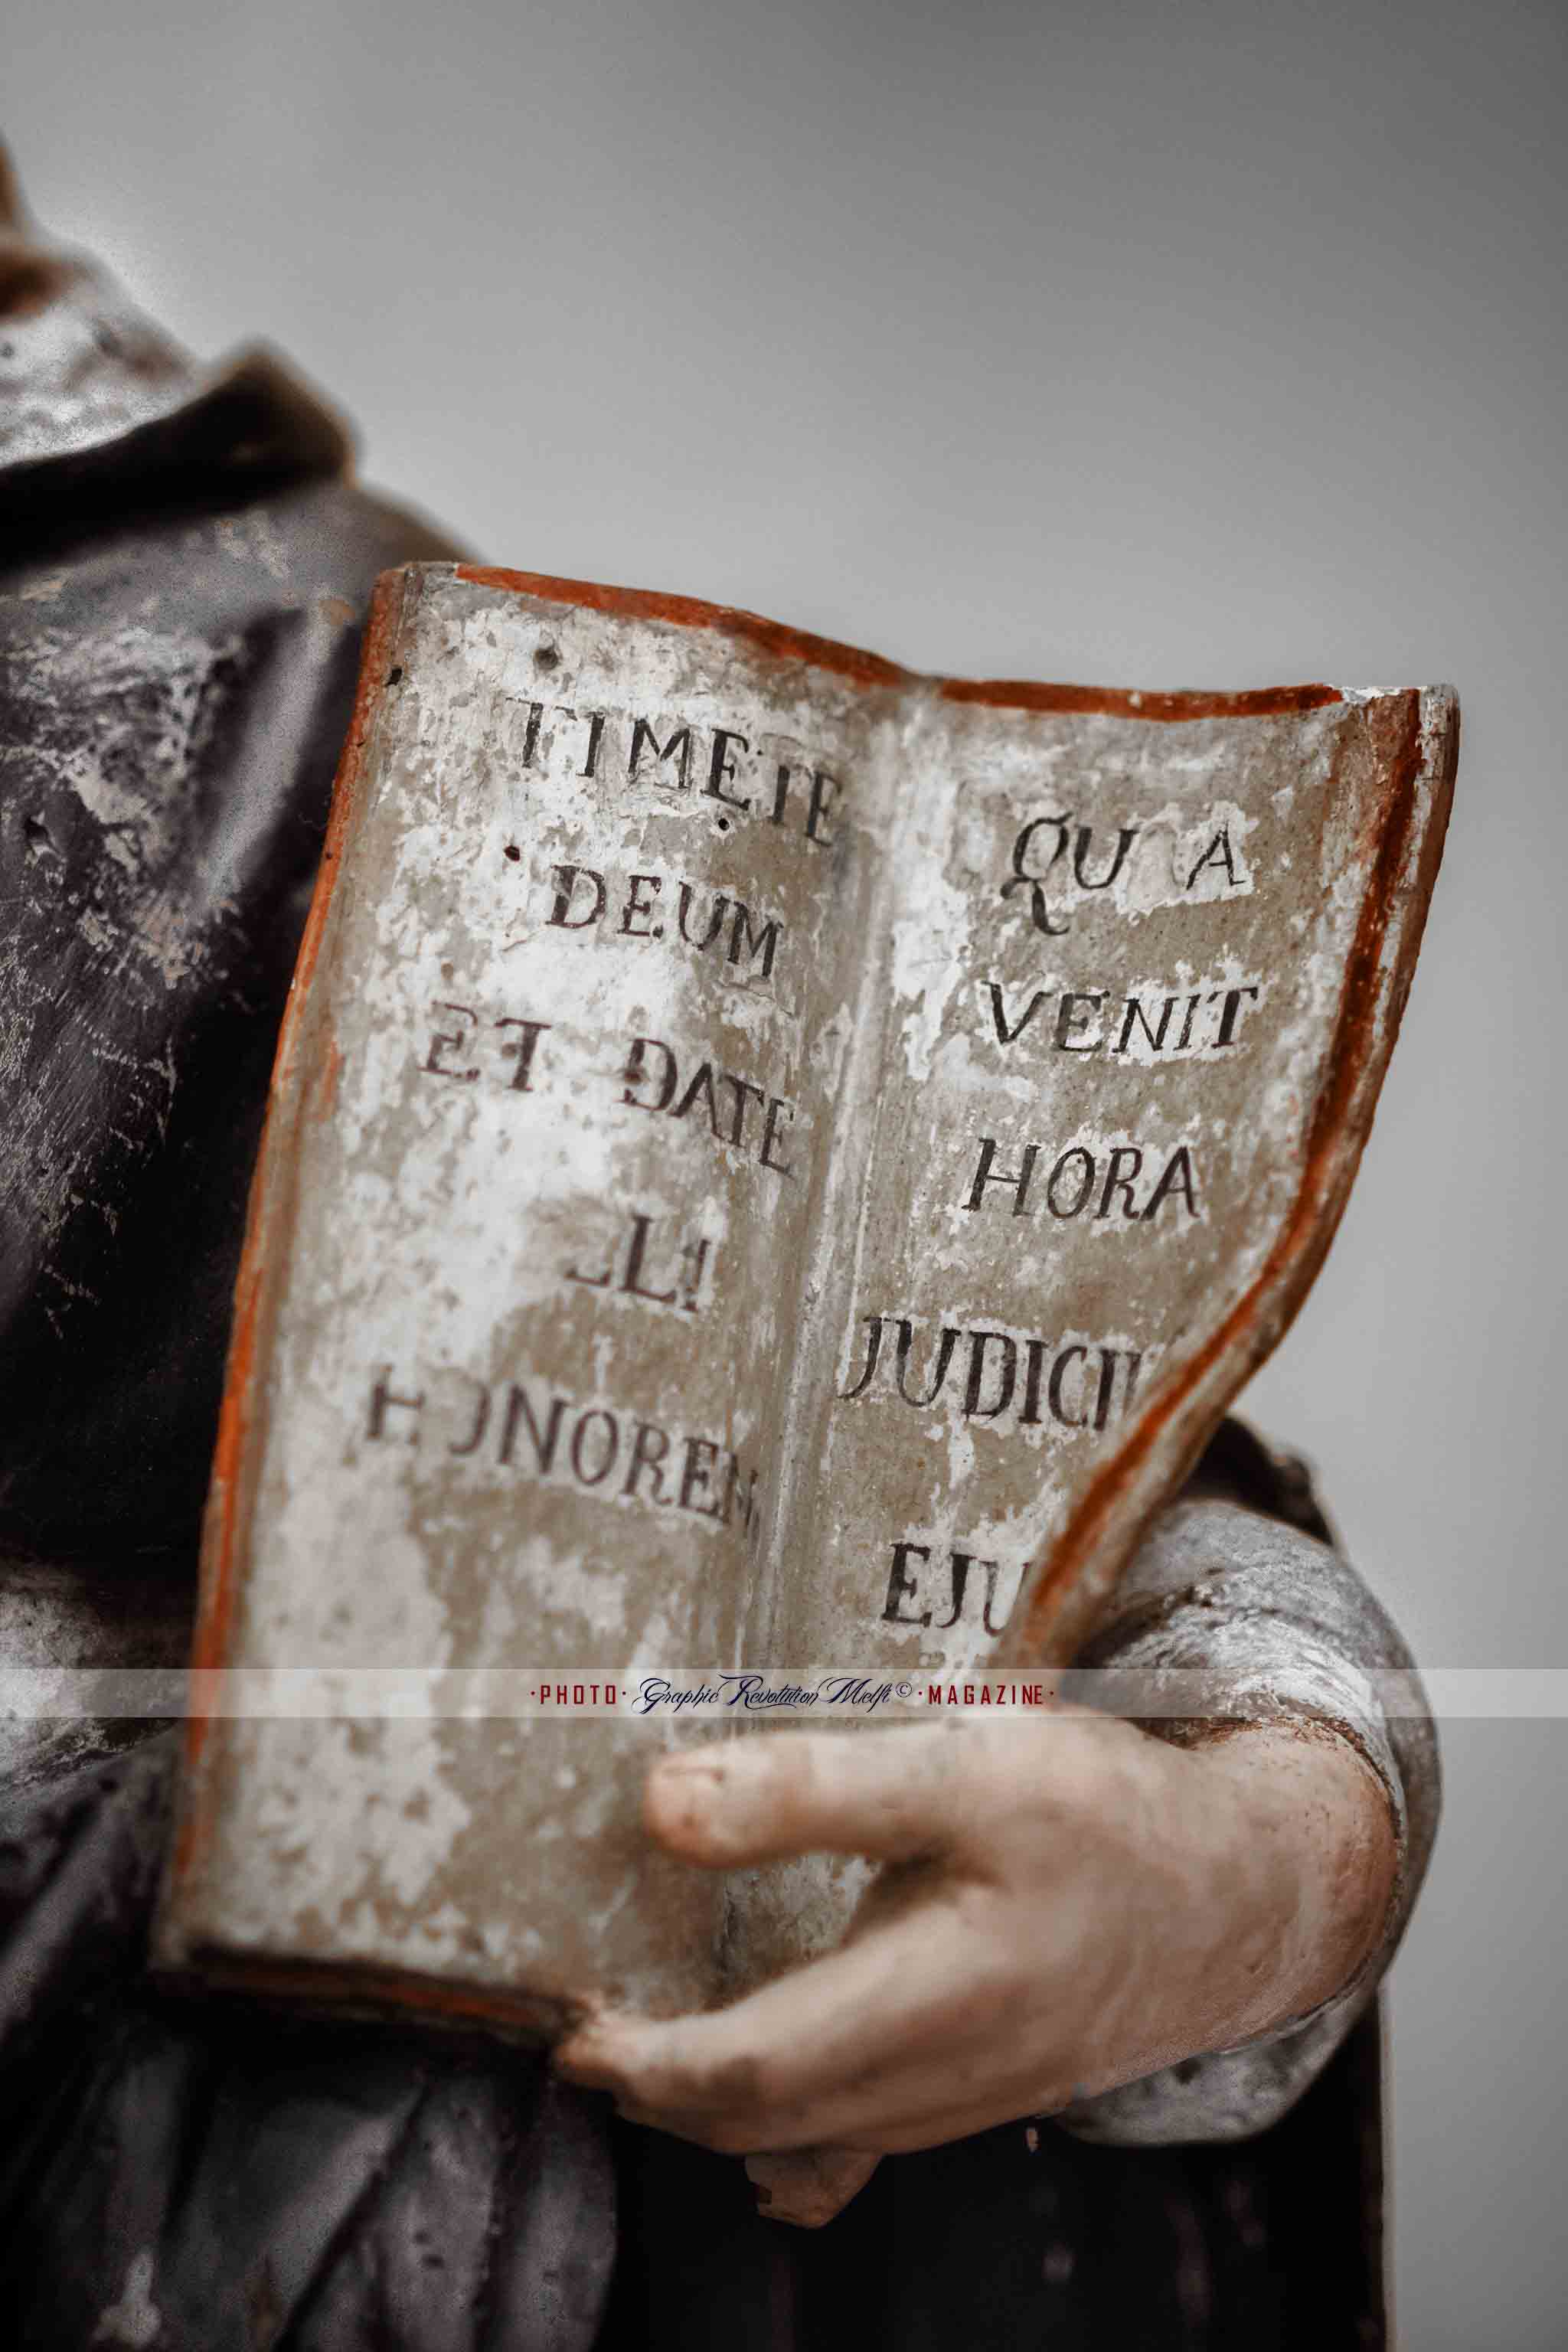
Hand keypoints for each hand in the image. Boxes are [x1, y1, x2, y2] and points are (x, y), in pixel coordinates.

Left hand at [553, 1711, 1394, 2224]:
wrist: (1243, 1892)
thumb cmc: (1108, 1814)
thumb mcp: (966, 1764)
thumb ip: (811, 1790)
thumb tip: (659, 1805)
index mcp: (933, 1998)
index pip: (748, 2070)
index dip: (643, 2059)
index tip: (570, 2021)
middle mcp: (943, 2076)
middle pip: (762, 2117)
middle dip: (657, 2089)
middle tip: (578, 2033)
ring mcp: (966, 2099)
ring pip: (809, 2136)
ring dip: (713, 2107)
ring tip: (639, 2051)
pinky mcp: (986, 2091)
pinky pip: (865, 2147)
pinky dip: (790, 2138)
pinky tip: (754, 2125)